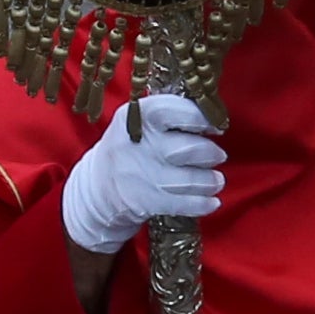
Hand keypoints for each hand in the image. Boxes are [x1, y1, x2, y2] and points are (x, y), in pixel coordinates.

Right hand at [61, 93, 228, 252]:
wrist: (97, 188)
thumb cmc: (127, 149)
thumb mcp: (135, 122)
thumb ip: (168, 115)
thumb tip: (211, 117)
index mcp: (135, 117)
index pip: (173, 110)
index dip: (200, 117)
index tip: (215, 125)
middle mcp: (138, 144)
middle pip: (189, 148)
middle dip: (211, 153)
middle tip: (217, 155)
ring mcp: (142, 174)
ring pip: (191, 179)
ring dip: (211, 181)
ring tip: (216, 180)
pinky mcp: (146, 201)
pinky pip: (185, 203)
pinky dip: (203, 203)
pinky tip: (211, 201)